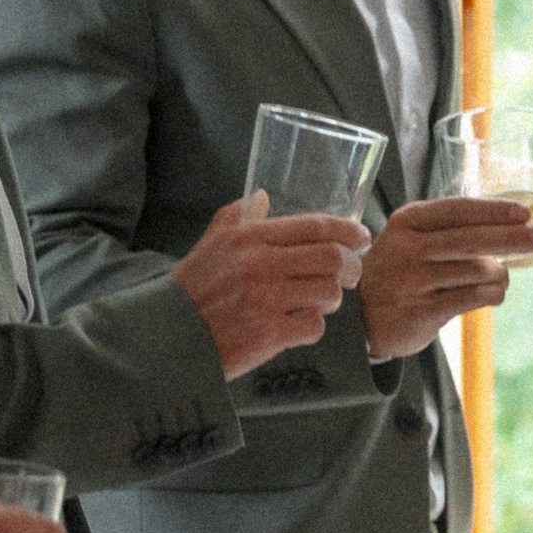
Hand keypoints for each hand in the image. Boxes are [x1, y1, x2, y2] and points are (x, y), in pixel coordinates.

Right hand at [173, 198, 370, 379]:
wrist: (169, 336)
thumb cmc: (193, 289)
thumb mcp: (210, 243)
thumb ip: (238, 217)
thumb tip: (263, 196)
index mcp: (247, 238)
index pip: (314, 226)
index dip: (347, 230)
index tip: (362, 236)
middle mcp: (258, 265)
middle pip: (332, 258)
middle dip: (351, 267)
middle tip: (350, 274)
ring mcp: (265, 300)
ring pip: (329, 293)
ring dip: (331, 300)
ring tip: (318, 302)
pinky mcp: (269, 333)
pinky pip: (314, 326)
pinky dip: (312, 327)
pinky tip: (298, 325)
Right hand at [357, 195, 532, 360]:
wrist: (359, 317)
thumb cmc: (399, 272)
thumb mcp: (411, 240)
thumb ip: (451, 231)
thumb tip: (513, 227)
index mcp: (408, 222)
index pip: (458, 210)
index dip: (494, 210)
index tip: (525, 213)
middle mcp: (407, 248)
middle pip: (472, 239)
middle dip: (514, 238)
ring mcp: (412, 281)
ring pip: (476, 270)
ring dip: (501, 274)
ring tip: (502, 276)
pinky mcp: (420, 312)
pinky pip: (471, 298)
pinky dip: (492, 294)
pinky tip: (496, 293)